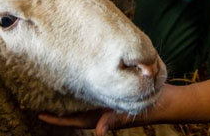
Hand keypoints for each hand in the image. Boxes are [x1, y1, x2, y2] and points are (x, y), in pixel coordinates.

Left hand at [39, 85, 182, 134]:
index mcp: (104, 117)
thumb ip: (115, 120)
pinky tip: (79, 78)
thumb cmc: (153, 107)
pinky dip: (85, 88)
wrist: (171, 100)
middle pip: (76, 112)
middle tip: (38, 97)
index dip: (58, 120)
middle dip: (59, 109)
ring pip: (84, 102)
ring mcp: (108, 103)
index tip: (40, 114)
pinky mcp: (115, 93)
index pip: (76, 121)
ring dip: (71, 97)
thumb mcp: (133, 113)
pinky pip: (95, 92)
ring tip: (53, 86)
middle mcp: (103, 110)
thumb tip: (98, 132)